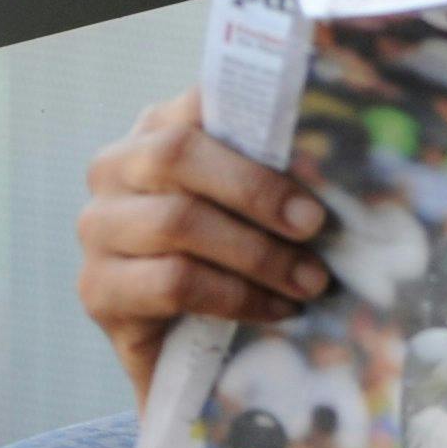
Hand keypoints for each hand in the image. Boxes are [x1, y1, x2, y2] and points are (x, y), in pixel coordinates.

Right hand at [77, 90, 334, 401]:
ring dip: (258, 254)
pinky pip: (173, 282)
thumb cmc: (236, 256)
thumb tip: (348, 154)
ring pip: (178, 222)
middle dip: (257, 189)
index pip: (198, 99)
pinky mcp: (98, 289)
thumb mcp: (258, 205)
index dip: (250, 105)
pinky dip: (236, 296)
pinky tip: (276, 309)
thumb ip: (279, 166)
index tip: (310, 127)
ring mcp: (98, 228)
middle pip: (178, 154)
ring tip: (310, 280)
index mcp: (158, 128)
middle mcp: (115, 168)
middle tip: (316, 224)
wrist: (188, 349)